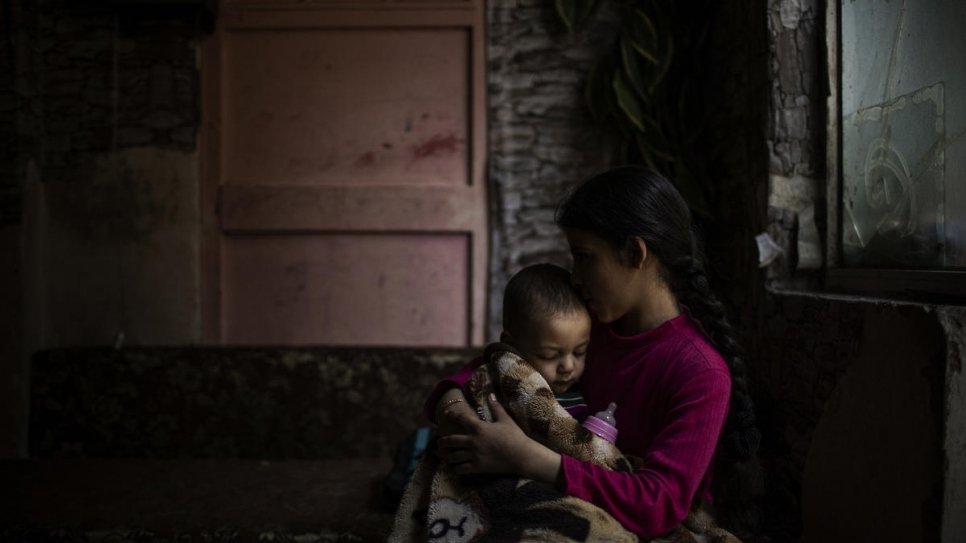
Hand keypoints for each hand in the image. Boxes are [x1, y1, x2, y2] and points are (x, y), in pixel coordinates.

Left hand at [438, 393, 561, 482]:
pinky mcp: (478, 467)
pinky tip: (455, 468)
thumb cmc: (515, 436)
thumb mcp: (505, 419)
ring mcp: (474, 455)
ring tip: (443, 456)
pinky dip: (456, 469)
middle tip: (439, 442)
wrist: (522, 455)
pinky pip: (462, 469)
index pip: (460, 419)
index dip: (451, 415)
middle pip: (451, 441)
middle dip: (443, 441)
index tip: (445, 414)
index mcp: (479, 428)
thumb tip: (490, 394)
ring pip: (454, 457)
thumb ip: (496, 407)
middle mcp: (473, 441)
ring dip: (447, 456)